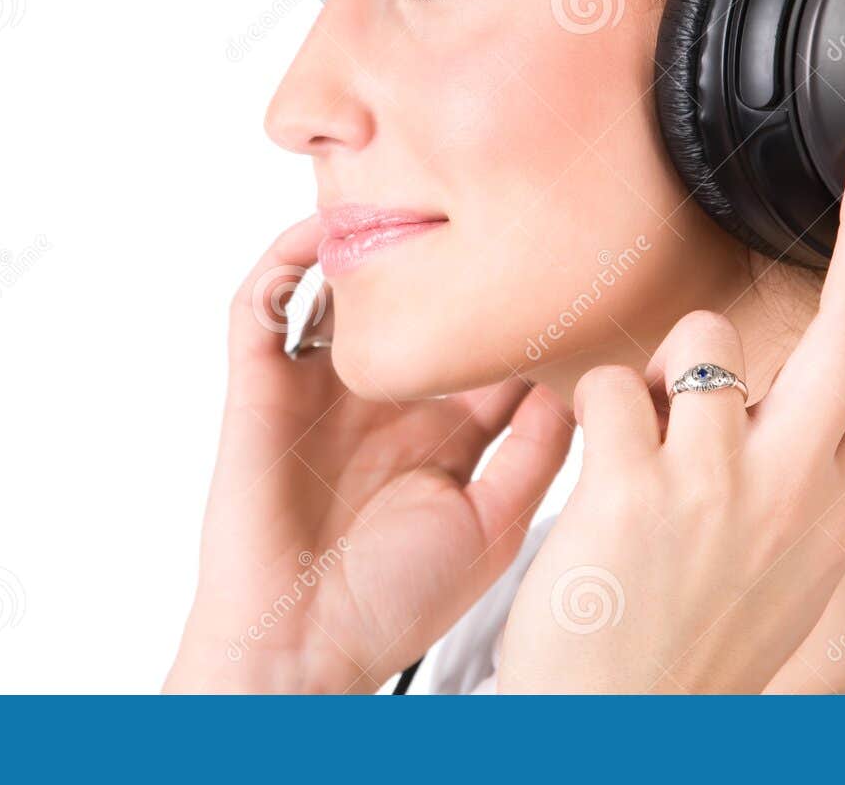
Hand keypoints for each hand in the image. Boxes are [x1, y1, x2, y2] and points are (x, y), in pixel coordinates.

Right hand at [165, 215, 573, 693]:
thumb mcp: (494, 523)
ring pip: (336, 291)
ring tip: (390, 196)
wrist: (304, 648)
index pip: (483, 345)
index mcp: (442, 429)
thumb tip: (583, 378)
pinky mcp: (261, 388)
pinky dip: (282, 263)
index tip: (557, 256)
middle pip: (414, 304)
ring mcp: (319, 388)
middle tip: (480, 199)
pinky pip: (261, 307)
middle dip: (441, 253)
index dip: (514, 303)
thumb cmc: (395, 602)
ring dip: (357, 245)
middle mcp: (384, 399)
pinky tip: (316, 234)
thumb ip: (537, 452)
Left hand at [495, 134, 844, 692]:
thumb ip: (801, 476)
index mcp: (838, 509)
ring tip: (649, 449)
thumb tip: (786, 391)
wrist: (619, 727)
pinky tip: (602, 471)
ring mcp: (722, 481)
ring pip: (700, 343)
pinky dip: (599, 413)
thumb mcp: (786, 566)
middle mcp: (796, 486)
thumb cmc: (692, 642)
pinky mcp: (641, 483)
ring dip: (664, 373)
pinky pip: (615, 385)